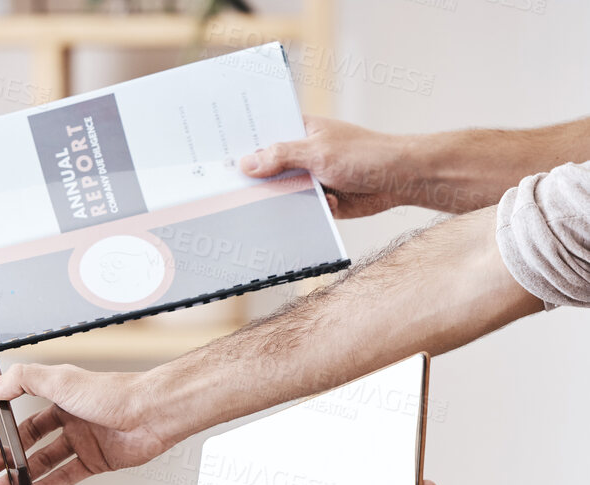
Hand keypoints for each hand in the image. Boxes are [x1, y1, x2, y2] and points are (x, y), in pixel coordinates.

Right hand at [0, 363, 176, 484]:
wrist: (152, 414)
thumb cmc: (113, 393)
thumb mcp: (59, 381)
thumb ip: (21, 381)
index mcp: (62, 394)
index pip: (24, 399)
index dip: (4, 408)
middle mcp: (71, 417)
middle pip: (32, 437)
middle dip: (10, 451)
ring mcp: (83, 441)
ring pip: (46, 460)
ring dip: (23, 474)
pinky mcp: (96, 462)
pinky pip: (65, 477)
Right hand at [239, 115, 412, 218]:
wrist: (402, 179)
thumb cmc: (367, 154)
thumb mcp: (318, 152)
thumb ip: (282, 156)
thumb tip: (248, 163)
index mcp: (300, 133)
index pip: (263, 137)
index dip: (241, 147)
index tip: (217, 159)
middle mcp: (301, 155)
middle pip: (267, 168)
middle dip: (253, 179)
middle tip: (227, 190)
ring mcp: (309, 179)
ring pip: (279, 192)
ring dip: (274, 200)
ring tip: (254, 207)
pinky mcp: (318, 202)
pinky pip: (297, 210)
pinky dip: (295, 214)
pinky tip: (291, 216)